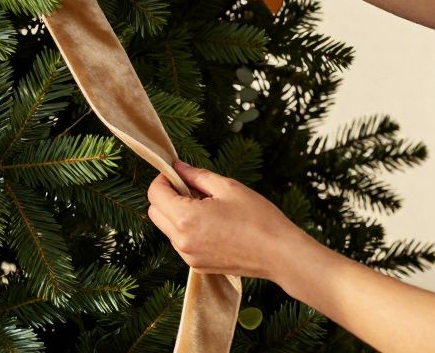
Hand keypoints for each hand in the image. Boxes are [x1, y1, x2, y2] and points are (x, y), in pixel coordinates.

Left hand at [147, 161, 313, 280]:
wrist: (280, 255)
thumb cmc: (258, 218)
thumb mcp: (227, 187)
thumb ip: (196, 175)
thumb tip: (178, 167)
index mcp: (185, 218)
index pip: (155, 194)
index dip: (163, 179)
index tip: (176, 173)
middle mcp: (181, 241)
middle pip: (155, 212)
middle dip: (166, 196)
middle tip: (190, 188)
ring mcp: (188, 256)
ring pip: (167, 228)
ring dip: (176, 214)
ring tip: (206, 207)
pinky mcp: (197, 266)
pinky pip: (181, 243)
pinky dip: (187, 230)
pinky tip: (211, 224)